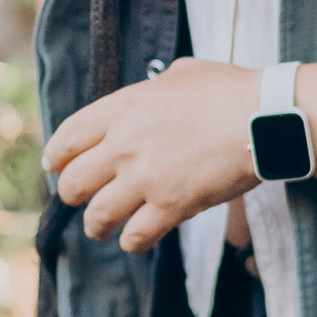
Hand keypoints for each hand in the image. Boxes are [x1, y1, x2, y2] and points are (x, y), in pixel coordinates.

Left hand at [44, 60, 258, 251]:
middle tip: (78, 200)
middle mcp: (123, 145)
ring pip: (97, 215)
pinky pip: (136, 236)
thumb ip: (157, 87)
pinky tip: (135, 241)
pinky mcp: (171, 206)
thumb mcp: (183, 73)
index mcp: (122, 108)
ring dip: (96, 225)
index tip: (54, 166)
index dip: (56, 156)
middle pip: (74, 182)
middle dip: (72, 194)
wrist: (263, 117)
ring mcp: (145, 179)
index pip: (69, 137)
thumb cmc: (229, 90)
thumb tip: (156, 90)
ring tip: (100, 230)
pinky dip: (132, 242)